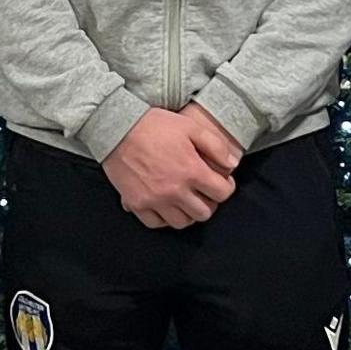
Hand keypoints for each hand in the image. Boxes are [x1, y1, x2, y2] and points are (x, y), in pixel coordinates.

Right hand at [104, 107, 236, 229]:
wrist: (117, 128)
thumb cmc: (155, 125)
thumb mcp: (190, 126)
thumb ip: (216, 146)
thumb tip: (233, 164)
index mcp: (192, 171)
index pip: (222, 194)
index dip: (226, 187)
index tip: (220, 182)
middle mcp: (175, 190)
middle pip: (204, 213)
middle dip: (209, 203)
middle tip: (204, 192)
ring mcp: (155, 200)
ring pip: (182, 222)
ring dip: (188, 213)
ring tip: (186, 200)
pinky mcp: (137, 203)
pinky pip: (156, 223)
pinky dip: (164, 218)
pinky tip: (166, 206)